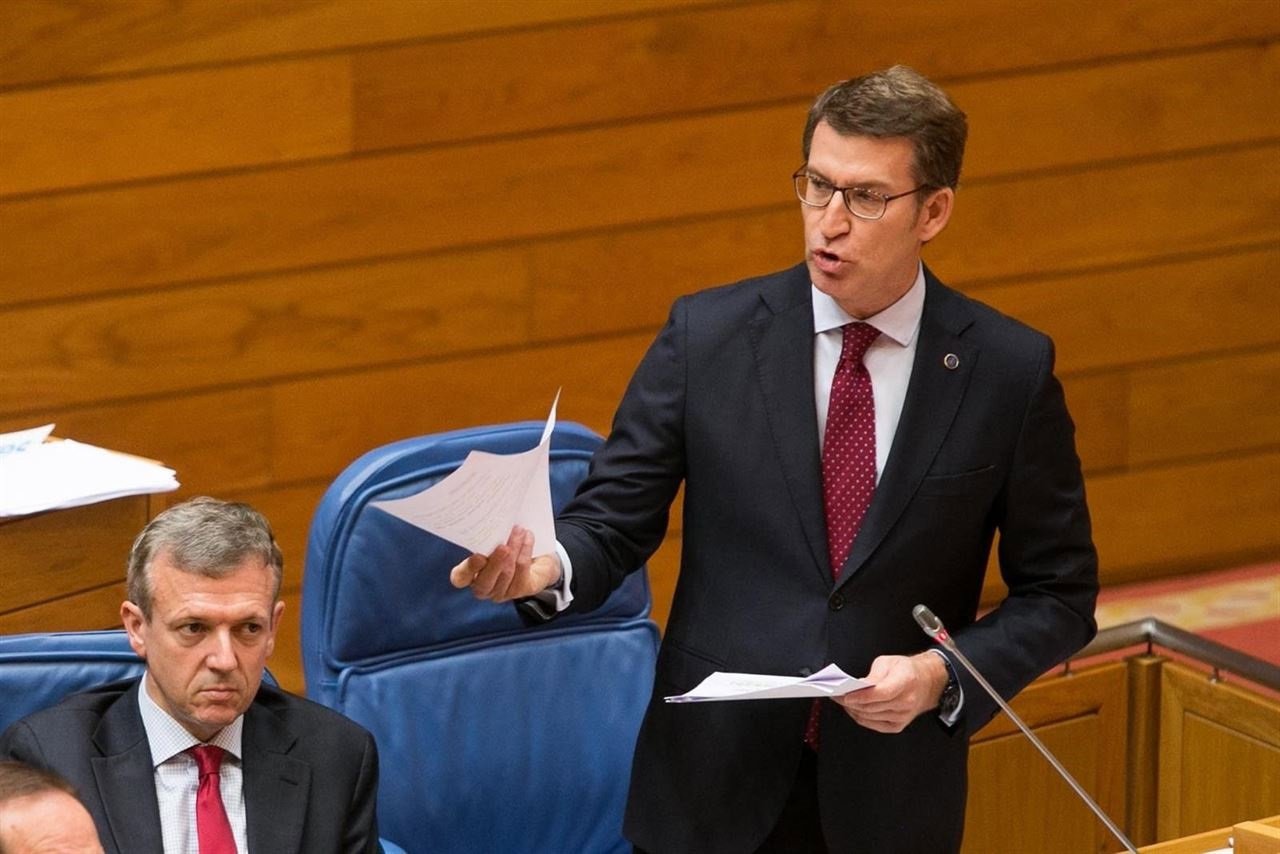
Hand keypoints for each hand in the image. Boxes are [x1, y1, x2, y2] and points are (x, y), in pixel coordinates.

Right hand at [448, 526, 561, 602]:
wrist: (534, 555)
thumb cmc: (505, 543)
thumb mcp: (493, 539)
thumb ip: (487, 536)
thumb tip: (490, 519)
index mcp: (469, 575)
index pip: (460, 578)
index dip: (468, 569)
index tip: (478, 556)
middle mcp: (483, 587)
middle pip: (485, 582)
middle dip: (496, 563)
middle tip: (503, 546)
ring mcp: (501, 592)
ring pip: (507, 572)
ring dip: (514, 548)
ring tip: (519, 530)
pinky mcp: (520, 590)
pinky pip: (522, 569)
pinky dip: (525, 550)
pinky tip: (528, 537)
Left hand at [833, 652, 947, 732]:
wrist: (926, 683)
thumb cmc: (906, 670)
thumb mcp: (888, 661)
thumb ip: (873, 674)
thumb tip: (858, 687)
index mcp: (906, 681)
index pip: (881, 693)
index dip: (862, 696)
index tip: (845, 695)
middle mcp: (906, 701)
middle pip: (872, 707)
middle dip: (851, 702)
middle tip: (836, 695)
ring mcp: (903, 716)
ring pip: (871, 716)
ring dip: (853, 710)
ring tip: (842, 701)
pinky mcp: (898, 726)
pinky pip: (874, 724)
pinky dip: (861, 717)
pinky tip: (853, 709)